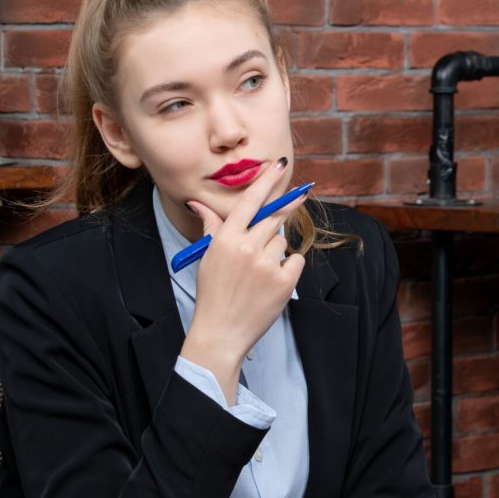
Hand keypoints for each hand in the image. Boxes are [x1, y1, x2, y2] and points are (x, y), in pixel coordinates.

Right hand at [181, 158, 307, 402]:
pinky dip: (289, 268)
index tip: (280, 165)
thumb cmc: (213, 294)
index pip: (249, 201)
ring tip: (260, 272)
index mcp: (226, 239)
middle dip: (285, 209)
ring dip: (277, 251)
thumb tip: (198, 203)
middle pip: (273, 218)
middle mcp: (247, 247)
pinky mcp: (284, 281)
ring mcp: (267, 264)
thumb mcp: (208, 258)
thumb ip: (211, 227)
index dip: (266, 181)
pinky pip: (296, 260)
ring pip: (283, 241)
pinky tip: (273, 282)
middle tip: (301, 194)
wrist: (220, 332)